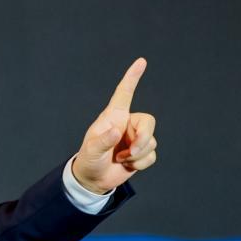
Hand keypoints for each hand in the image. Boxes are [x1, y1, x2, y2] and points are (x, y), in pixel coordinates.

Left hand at [71, 57, 157, 193]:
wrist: (94, 179)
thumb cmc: (89, 160)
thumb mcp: (91, 151)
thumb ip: (103, 141)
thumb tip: (117, 131)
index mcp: (114, 117)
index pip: (124, 94)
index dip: (132, 77)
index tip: (141, 61)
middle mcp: (127, 124)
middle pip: (149, 121)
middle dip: (144, 138)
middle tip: (131, 152)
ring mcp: (136, 138)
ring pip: (151, 141)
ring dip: (137, 155)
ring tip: (121, 159)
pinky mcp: (142, 152)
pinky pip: (151, 156)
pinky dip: (140, 164)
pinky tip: (126, 164)